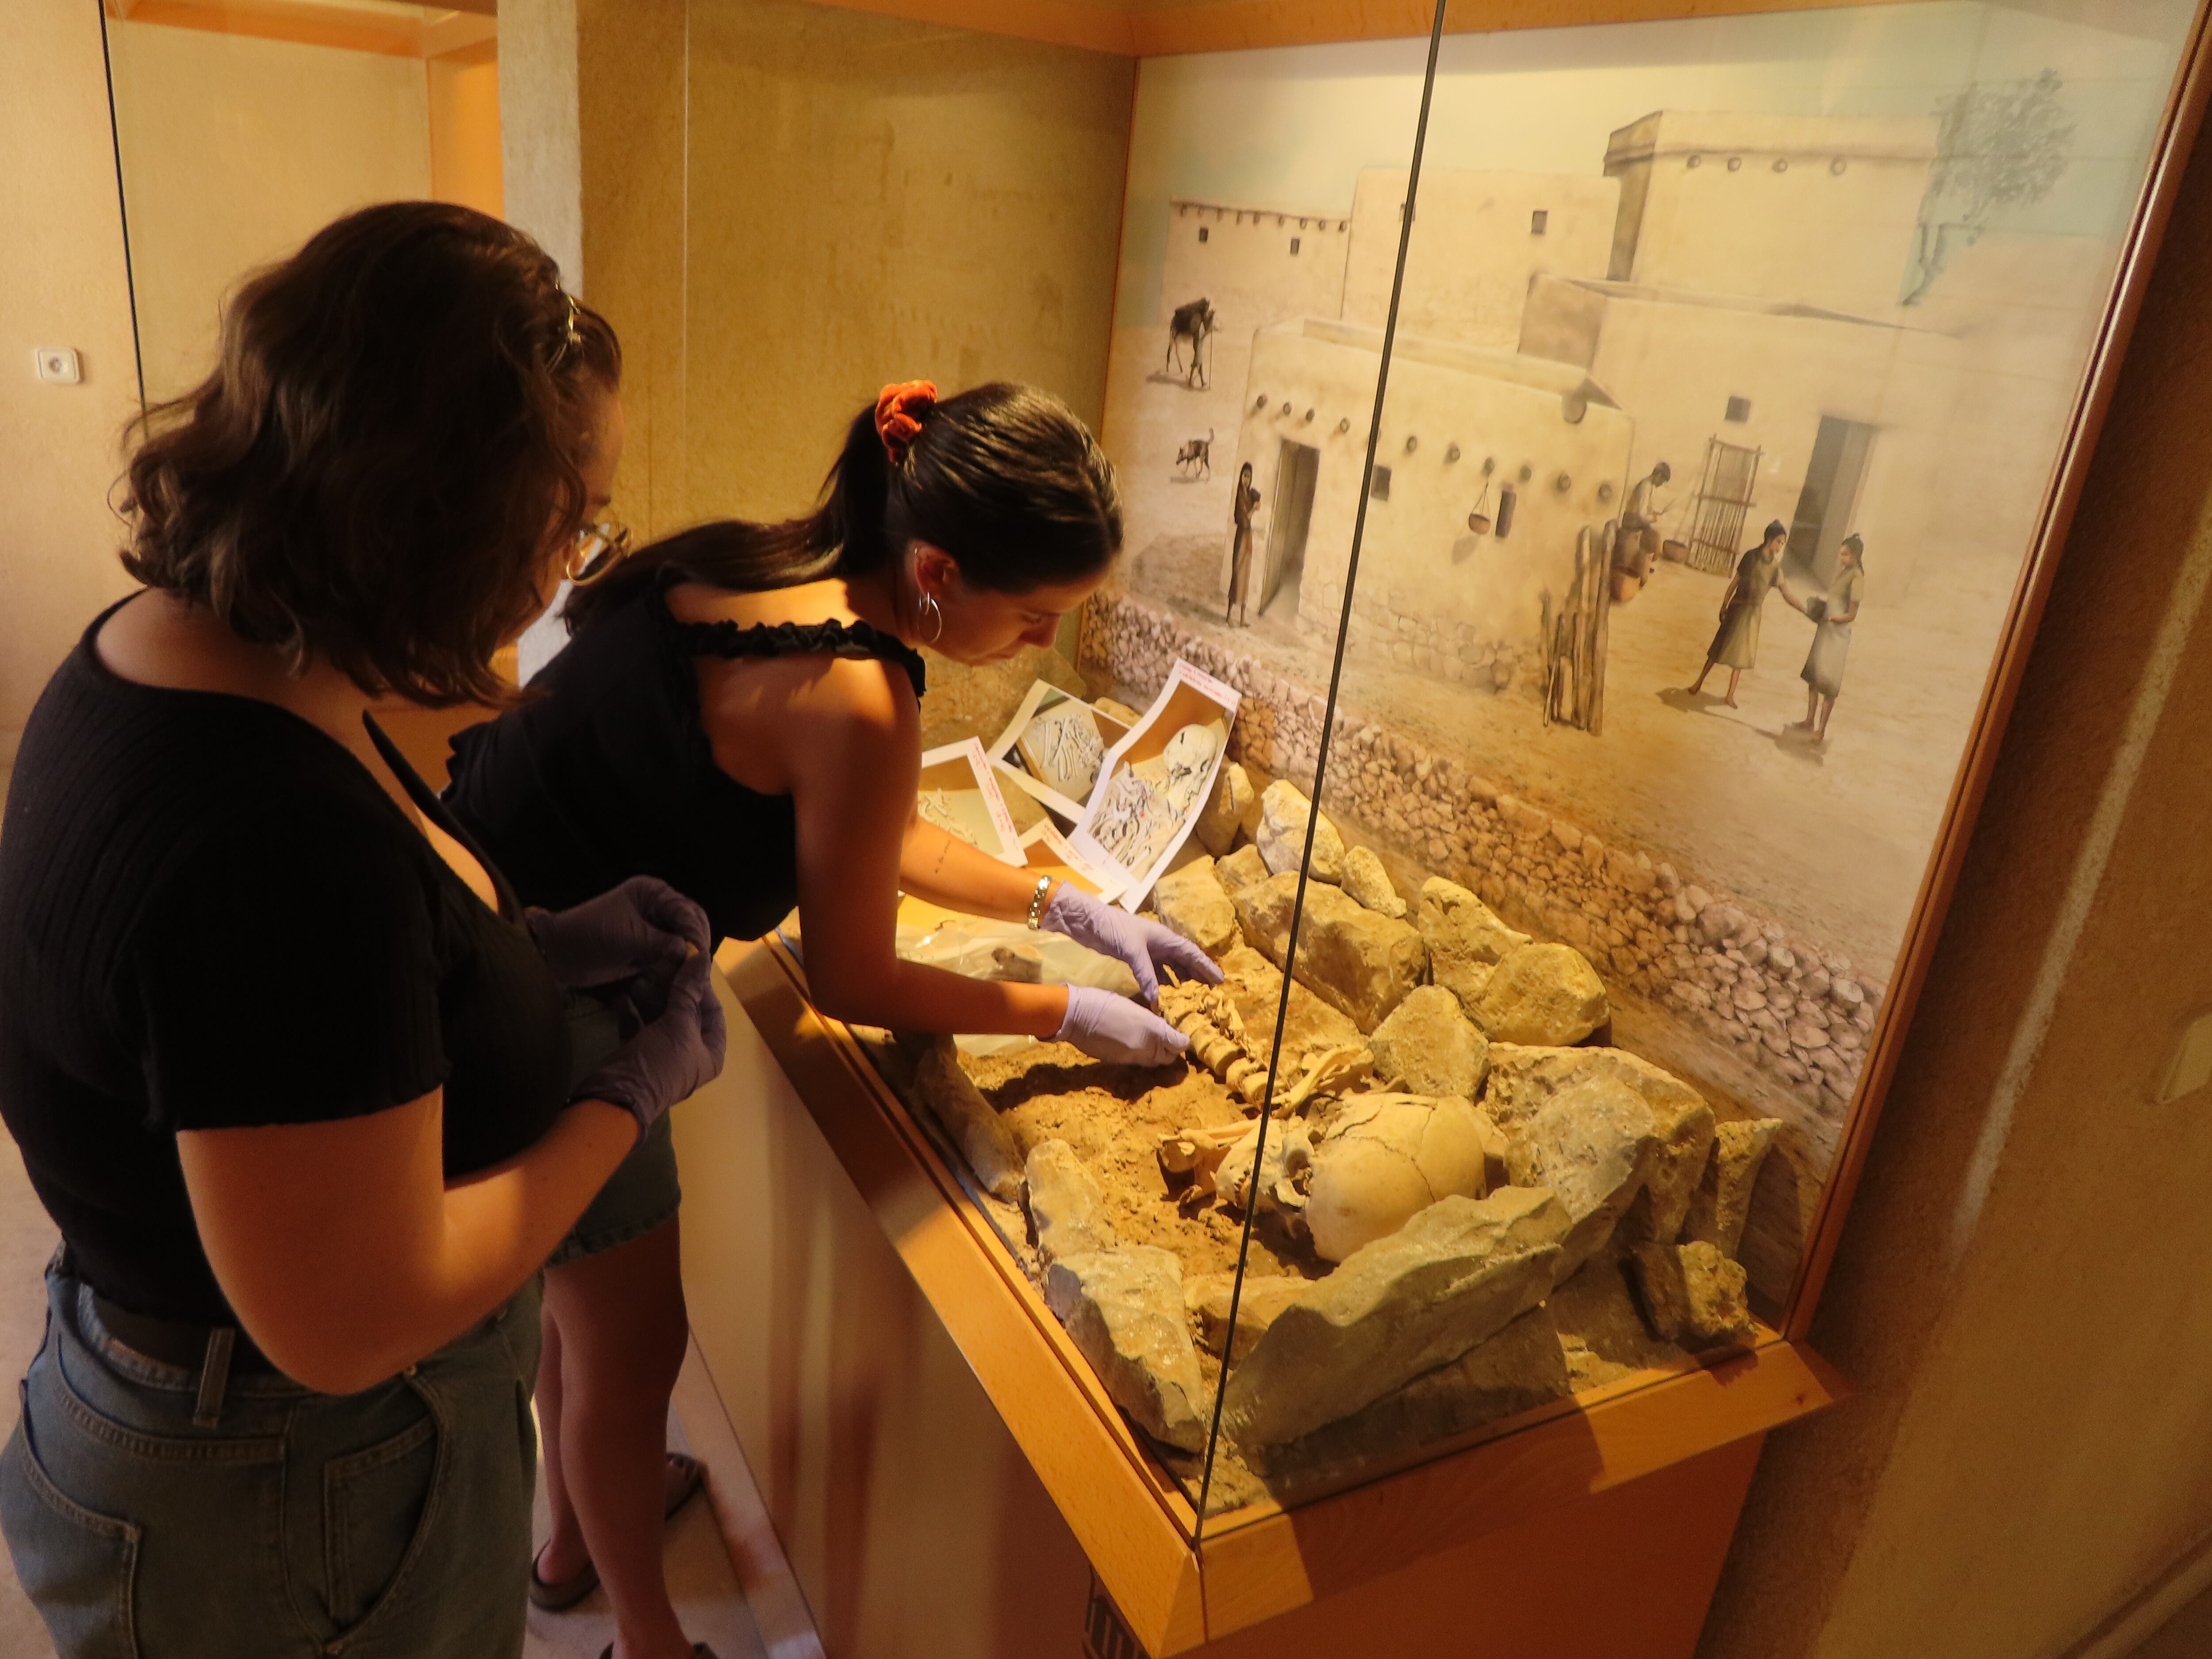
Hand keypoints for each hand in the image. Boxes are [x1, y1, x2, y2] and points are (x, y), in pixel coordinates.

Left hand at [527, 876, 709, 990]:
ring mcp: (653, 931)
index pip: (687, 911)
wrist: (559, 955)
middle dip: (694, 946)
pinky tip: (678, 980)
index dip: (695, 933)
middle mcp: (658, 909)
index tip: (698, 955)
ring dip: (687, 960)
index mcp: (653, 894)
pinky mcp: (648, 951)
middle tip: (697, 969)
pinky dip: (675, 969)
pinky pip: (671, 959)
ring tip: (690, 978)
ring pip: (683, 945)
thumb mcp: (629, 936)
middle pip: (690, 927)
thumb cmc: (590, 935)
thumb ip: (662, 942)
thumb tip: (691, 953)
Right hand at [570, 951, 727, 1138]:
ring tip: (638, 975)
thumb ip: (689, 991)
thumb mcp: (679, 1025)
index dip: (702, 987)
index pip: (714, 1012)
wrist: (615, 1097)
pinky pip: (638, 1025)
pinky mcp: (637, 1052)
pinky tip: (621, 993)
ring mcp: (662, 1053)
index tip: (687, 964)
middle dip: (672, 988)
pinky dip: (631, 1009)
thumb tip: (701, 956)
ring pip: (660, 1017)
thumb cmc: (659, 1063)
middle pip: (686, 1012)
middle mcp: (690, 1053)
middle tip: (659, 964)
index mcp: (711, 1052)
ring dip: (650, 996)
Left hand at [1040, 884, 1223, 1006]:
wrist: (1088, 921)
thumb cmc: (1113, 928)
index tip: (1220, 980)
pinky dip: (1162, 982)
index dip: (1207, 966)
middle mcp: (1160, 943)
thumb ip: (1145, 973)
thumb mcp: (1131, 950)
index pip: (1192, 953)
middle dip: (1198, 974)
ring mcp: (1148, 950)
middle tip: (1211, 992)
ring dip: (1182, 979)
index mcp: (1165, 937)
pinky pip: (1156, 971)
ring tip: (1193, 994)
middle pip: (1185, 960)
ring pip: (1171, 966)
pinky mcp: (1136, 957)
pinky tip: (1166, 992)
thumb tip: (1157, 998)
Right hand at [1055, 985, 1189, 1067]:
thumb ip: (1152, 1021)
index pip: (1177, 1043)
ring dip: (1157, 1054)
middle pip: (1167, 1057)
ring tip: (1154, 1042)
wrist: (1075, 1016)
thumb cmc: (1104, 1002)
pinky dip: (1141, 1056)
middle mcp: (1144, 1047)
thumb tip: (1163, 1029)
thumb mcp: (1133, 1007)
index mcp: (1150, 1028)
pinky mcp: (1118, 1063)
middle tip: (1170, 1039)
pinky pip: (1137, 1062)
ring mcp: (1130, 1058)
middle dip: (1171, 1050)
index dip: (1182, 1041)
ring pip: (1153, 1062)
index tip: (1182, 1035)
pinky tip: (1135, 1044)